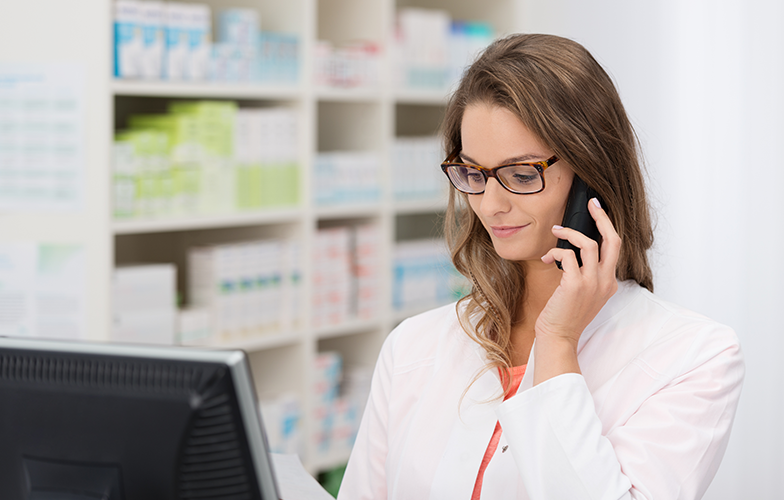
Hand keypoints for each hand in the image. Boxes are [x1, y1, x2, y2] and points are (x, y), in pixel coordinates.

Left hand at [534, 198, 621, 383]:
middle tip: (592, 204)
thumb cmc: (566, 315)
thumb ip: (585, 274)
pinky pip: (567, 255)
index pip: (615, 247)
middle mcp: (605, 281)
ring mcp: (592, 283)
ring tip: (555, 230)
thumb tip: (572, 251)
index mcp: (609, 283)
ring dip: (570, 233)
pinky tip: (546, 258)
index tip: (598, 211)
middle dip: (602, 218)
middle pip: (613, 240)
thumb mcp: (583, 293)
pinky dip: (555, 251)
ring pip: (588, 244)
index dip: (607, 226)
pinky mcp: (574, 284)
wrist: (559, 336)